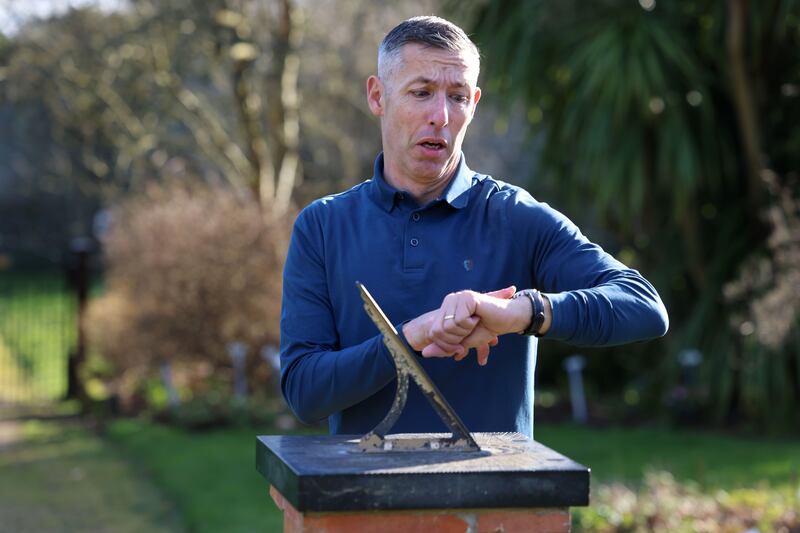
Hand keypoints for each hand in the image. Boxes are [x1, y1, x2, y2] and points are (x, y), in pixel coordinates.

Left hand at [403, 286, 517, 364]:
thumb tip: (424, 353)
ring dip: (464, 332)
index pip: (433, 334)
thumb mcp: (462, 342)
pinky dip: (470, 325)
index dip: (446, 346)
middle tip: (470, 332)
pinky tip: (478, 317)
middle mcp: (449, 301)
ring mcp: (457, 297)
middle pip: (437, 332)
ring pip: (447, 327)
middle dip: (455, 341)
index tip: (461, 345)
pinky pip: (459, 320)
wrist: (507, 319)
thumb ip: (443, 347)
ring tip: (475, 323)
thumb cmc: (486, 329)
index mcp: (445, 309)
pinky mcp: (466, 297)